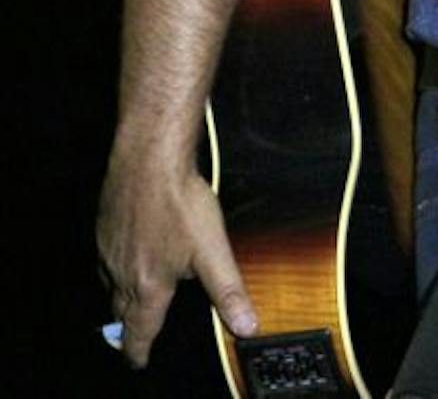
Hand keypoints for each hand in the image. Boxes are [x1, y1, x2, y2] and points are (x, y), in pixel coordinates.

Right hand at [97, 150, 255, 368]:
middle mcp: (122, 274)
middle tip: (131, 341)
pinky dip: (112, 270)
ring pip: (110, 286)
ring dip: (118, 301)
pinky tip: (124, 259)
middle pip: (121, 312)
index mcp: (149, 286)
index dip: (139, 350)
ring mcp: (109, 251)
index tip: (138, 362)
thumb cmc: (181, 203)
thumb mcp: (213, 252)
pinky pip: (104, 260)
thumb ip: (228, 292)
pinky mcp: (104, 229)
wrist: (149, 162)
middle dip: (128, 329)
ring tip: (127, 307)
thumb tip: (247, 326)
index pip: (141, 330)